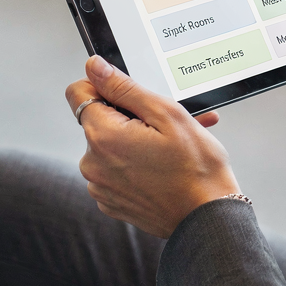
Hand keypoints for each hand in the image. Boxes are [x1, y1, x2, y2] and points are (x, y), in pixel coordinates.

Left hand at [65, 56, 240, 237]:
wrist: (207, 218)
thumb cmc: (196, 167)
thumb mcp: (166, 113)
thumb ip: (124, 88)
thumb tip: (94, 68)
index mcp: (103, 137)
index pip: (78, 92)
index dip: (104, 86)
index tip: (130, 96)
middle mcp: (92, 163)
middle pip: (99, 120)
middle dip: (130, 116)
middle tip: (166, 124)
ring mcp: (100, 186)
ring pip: (111, 145)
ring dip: (136, 140)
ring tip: (173, 146)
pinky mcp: (110, 201)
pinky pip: (116, 170)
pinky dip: (136, 163)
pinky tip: (165, 165)